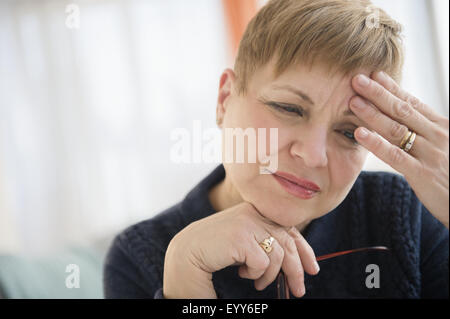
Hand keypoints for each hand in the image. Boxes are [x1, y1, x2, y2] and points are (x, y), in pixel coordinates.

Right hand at [163, 202, 319, 297]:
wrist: (184, 254)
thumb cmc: (213, 250)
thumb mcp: (244, 241)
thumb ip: (263, 239)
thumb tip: (294, 257)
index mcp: (254, 210)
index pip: (288, 228)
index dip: (304, 249)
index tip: (312, 268)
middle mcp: (252, 212)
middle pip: (287, 242)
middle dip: (296, 269)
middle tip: (299, 290)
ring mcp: (246, 222)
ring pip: (278, 254)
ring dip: (270, 276)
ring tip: (257, 283)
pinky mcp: (240, 236)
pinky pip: (262, 263)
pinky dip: (255, 274)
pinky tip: (242, 274)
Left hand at [350, 71, 448, 227]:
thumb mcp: (446, 147)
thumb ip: (427, 133)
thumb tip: (406, 118)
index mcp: (442, 127)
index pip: (413, 103)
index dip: (392, 88)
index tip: (374, 75)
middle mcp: (437, 136)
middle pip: (402, 110)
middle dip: (378, 93)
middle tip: (356, 79)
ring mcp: (430, 154)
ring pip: (396, 129)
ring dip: (373, 113)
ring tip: (353, 101)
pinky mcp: (423, 174)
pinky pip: (396, 156)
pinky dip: (376, 143)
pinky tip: (359, 134)